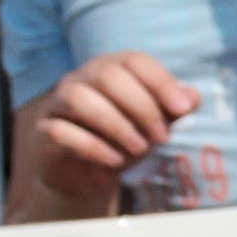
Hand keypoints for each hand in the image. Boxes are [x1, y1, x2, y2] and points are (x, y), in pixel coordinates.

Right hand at [14, 53, 191, 225]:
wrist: (88, 175)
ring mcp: (58, 103)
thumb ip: (173, 109)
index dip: (161, 82)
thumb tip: (191, 97)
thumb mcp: (154, 124)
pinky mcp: (44, 132)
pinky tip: (115, 161)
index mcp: (110, 68)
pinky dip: (92, 147)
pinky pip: (61, 131)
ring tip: (139, 149)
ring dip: (116, 125)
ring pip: (78, 98)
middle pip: (107, 75)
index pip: (134, 60)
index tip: (182, 109)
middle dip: (141, 107)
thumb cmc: (124, 140)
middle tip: (161, 138)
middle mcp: (81, 78)